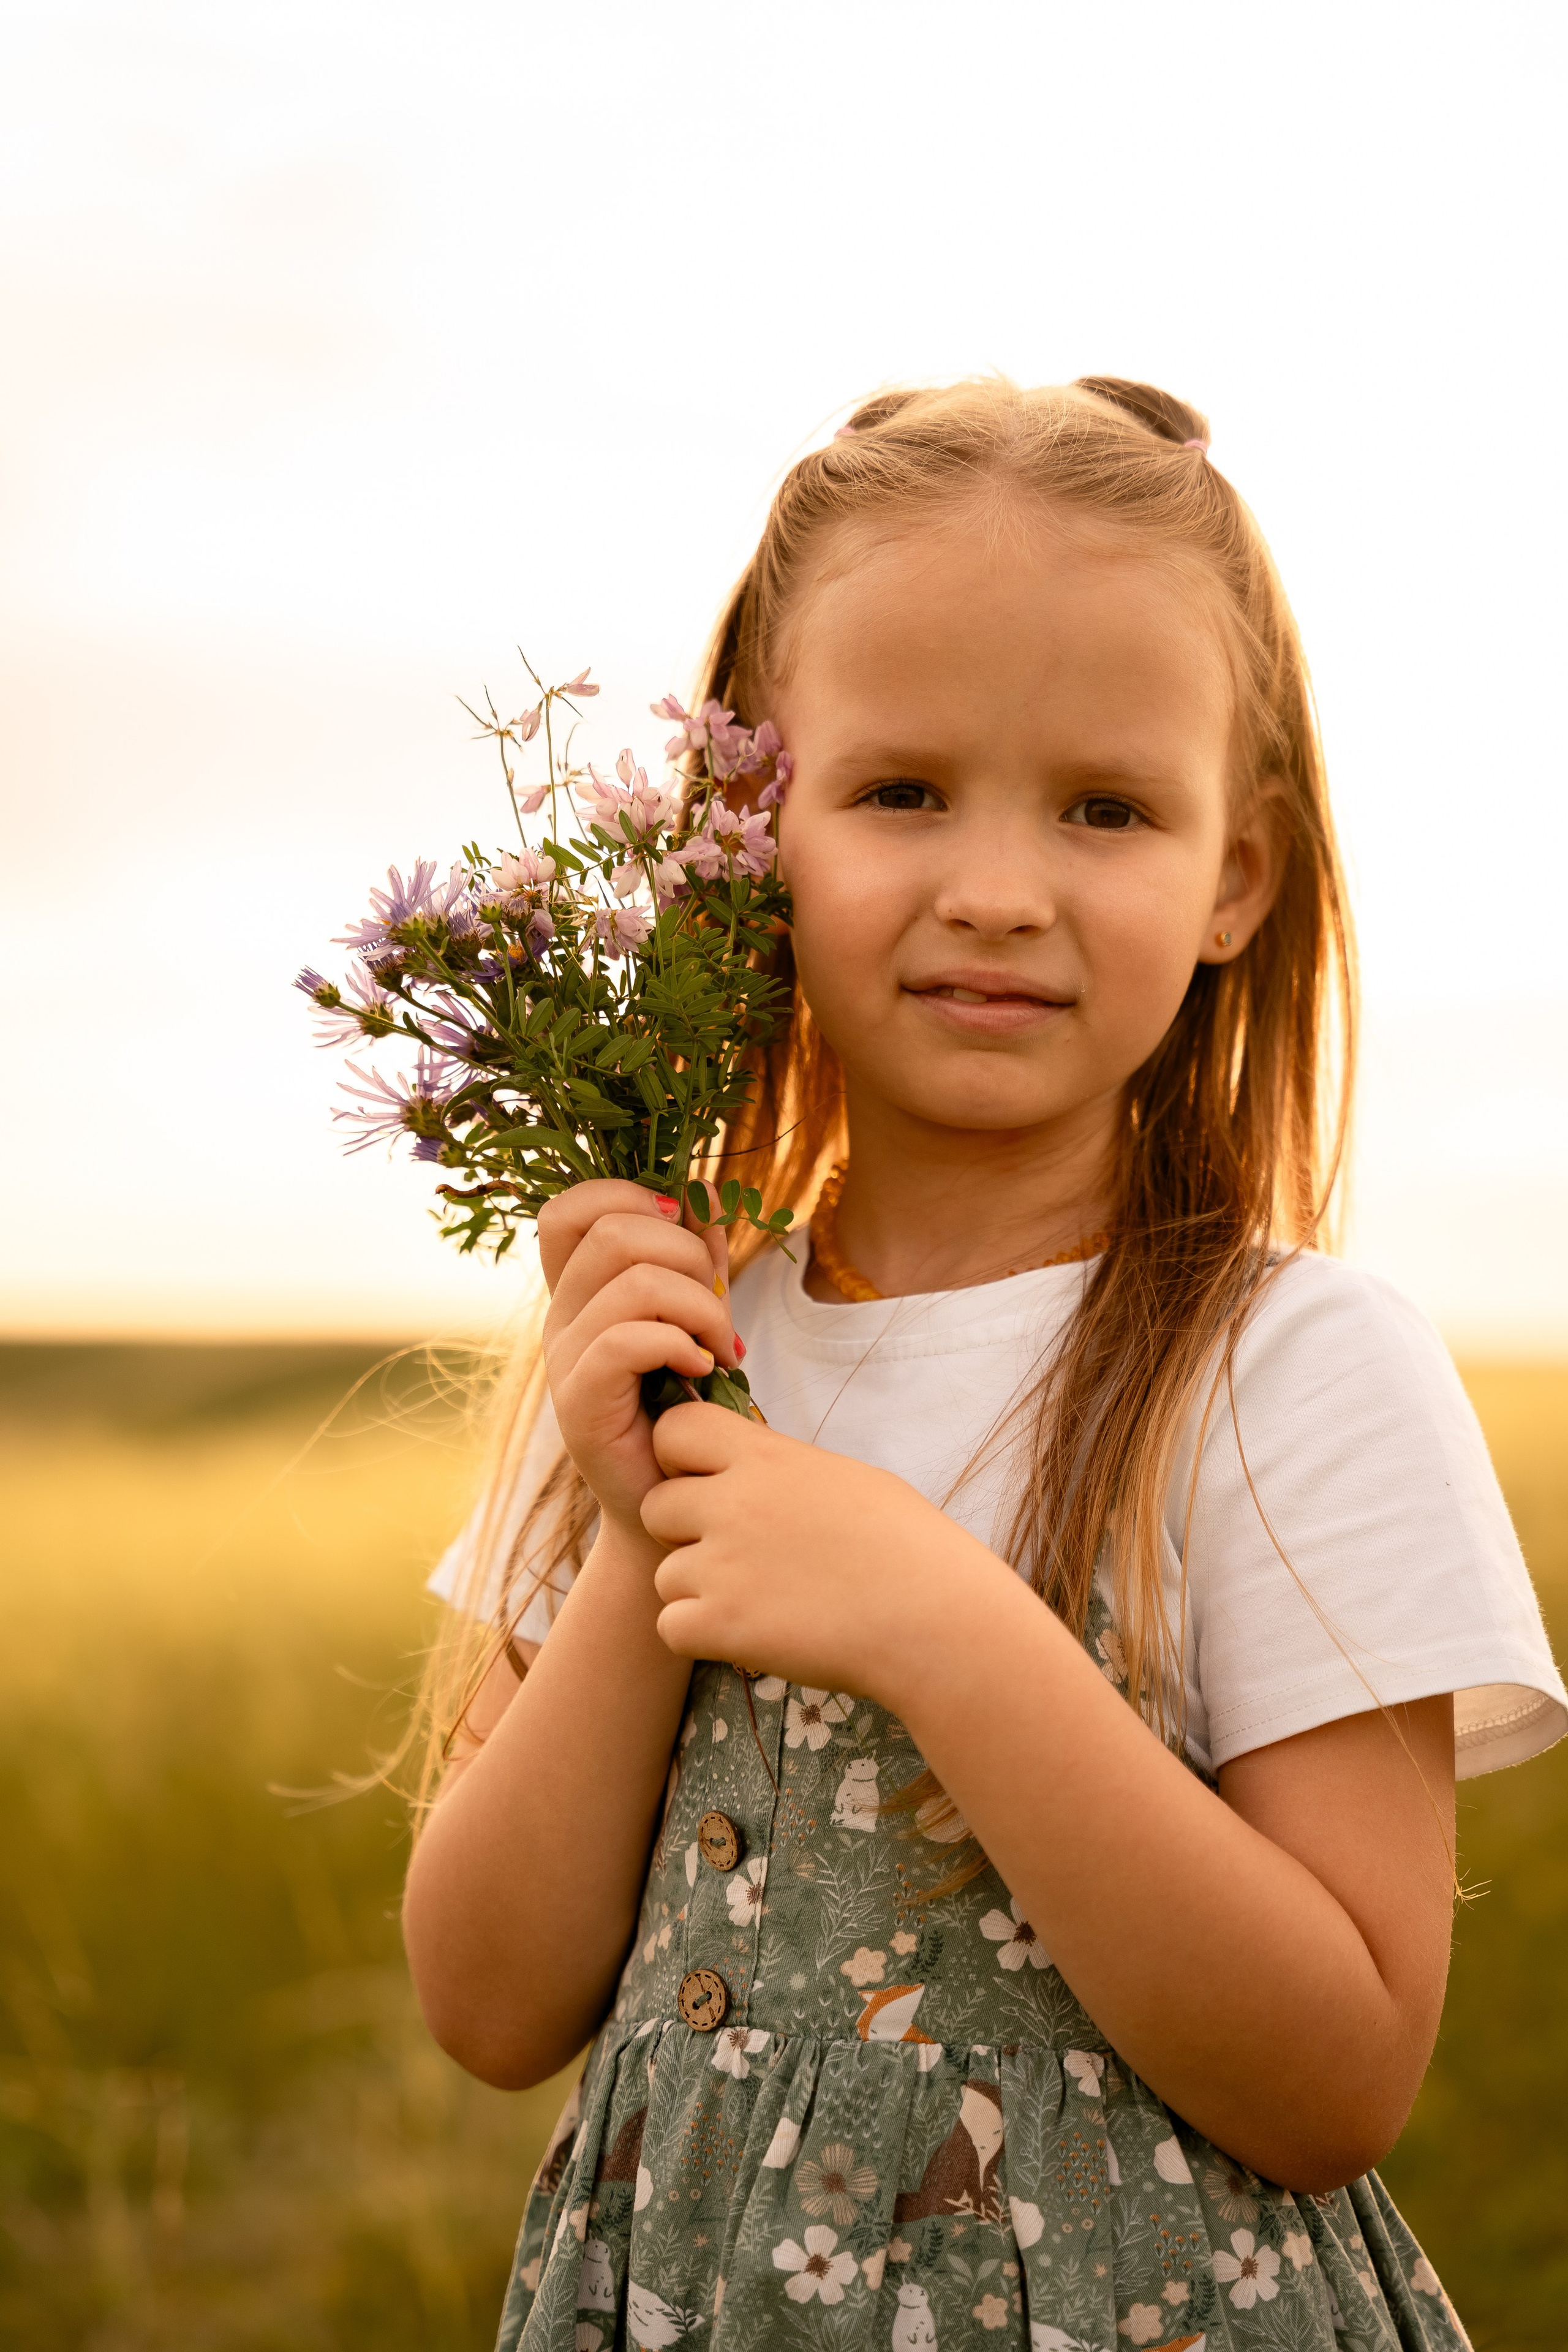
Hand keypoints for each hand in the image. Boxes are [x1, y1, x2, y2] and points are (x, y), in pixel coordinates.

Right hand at [538, 1180, 739, 1544]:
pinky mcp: (580, 1404)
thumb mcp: (699, 1317)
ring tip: (722, 1348)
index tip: (681, 1229)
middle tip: (717, 1308)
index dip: (625, 1195)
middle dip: (687, 1253)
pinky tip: (704, 1370)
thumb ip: (698, 1256)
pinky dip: (679, 1345)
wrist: (672, 1506)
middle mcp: (561, 1318)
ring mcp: (564, 1361)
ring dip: (700, 1306)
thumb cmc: (687, 1412)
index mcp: (581, 1291)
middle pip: (611, 1231)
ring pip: (631, 1282)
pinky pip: (626, 1341)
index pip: (568, 1209)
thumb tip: (703, 1189)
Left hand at [640, 1403, 1008, 1702]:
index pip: (675, 1428)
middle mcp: (734, 1502)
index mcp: (766, 1458)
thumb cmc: (908, 1547)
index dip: (681, 1458)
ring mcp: (723, 1564)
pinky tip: (753, 1635)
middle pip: (656, 1506)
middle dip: (684, 1534)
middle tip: (739, 1557)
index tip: (712, 1485)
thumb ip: (783, 1469)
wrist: (935, 1618)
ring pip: (664, 1575)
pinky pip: (671, 1627)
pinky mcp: (722, 1623)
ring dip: (699, 1592)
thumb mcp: (846, 1479)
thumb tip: (752, 1466)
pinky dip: (702, 1638)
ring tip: (764, 1602)